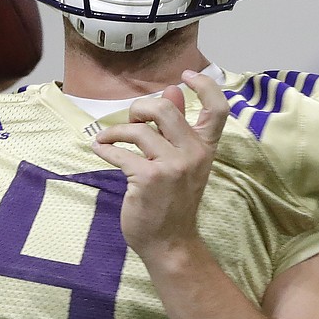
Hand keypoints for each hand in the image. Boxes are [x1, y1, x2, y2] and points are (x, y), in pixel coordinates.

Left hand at [91, 70, 228, 258]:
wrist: (171, 243)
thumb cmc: (174, 201)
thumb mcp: (183, 162)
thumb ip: (177, 127)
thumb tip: (172, 89)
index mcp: (205, 148)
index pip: (218, 108)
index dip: (205, 85)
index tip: (185, 75)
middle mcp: (194, 153)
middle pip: (166, 107)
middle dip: (140, 107)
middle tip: (132, 121)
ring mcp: (173, 166)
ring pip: (138, 129)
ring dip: (115, 131)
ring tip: (106, 139)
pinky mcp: (149, 178)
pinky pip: (120, 152)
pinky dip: (105, 147)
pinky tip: (100, 149)